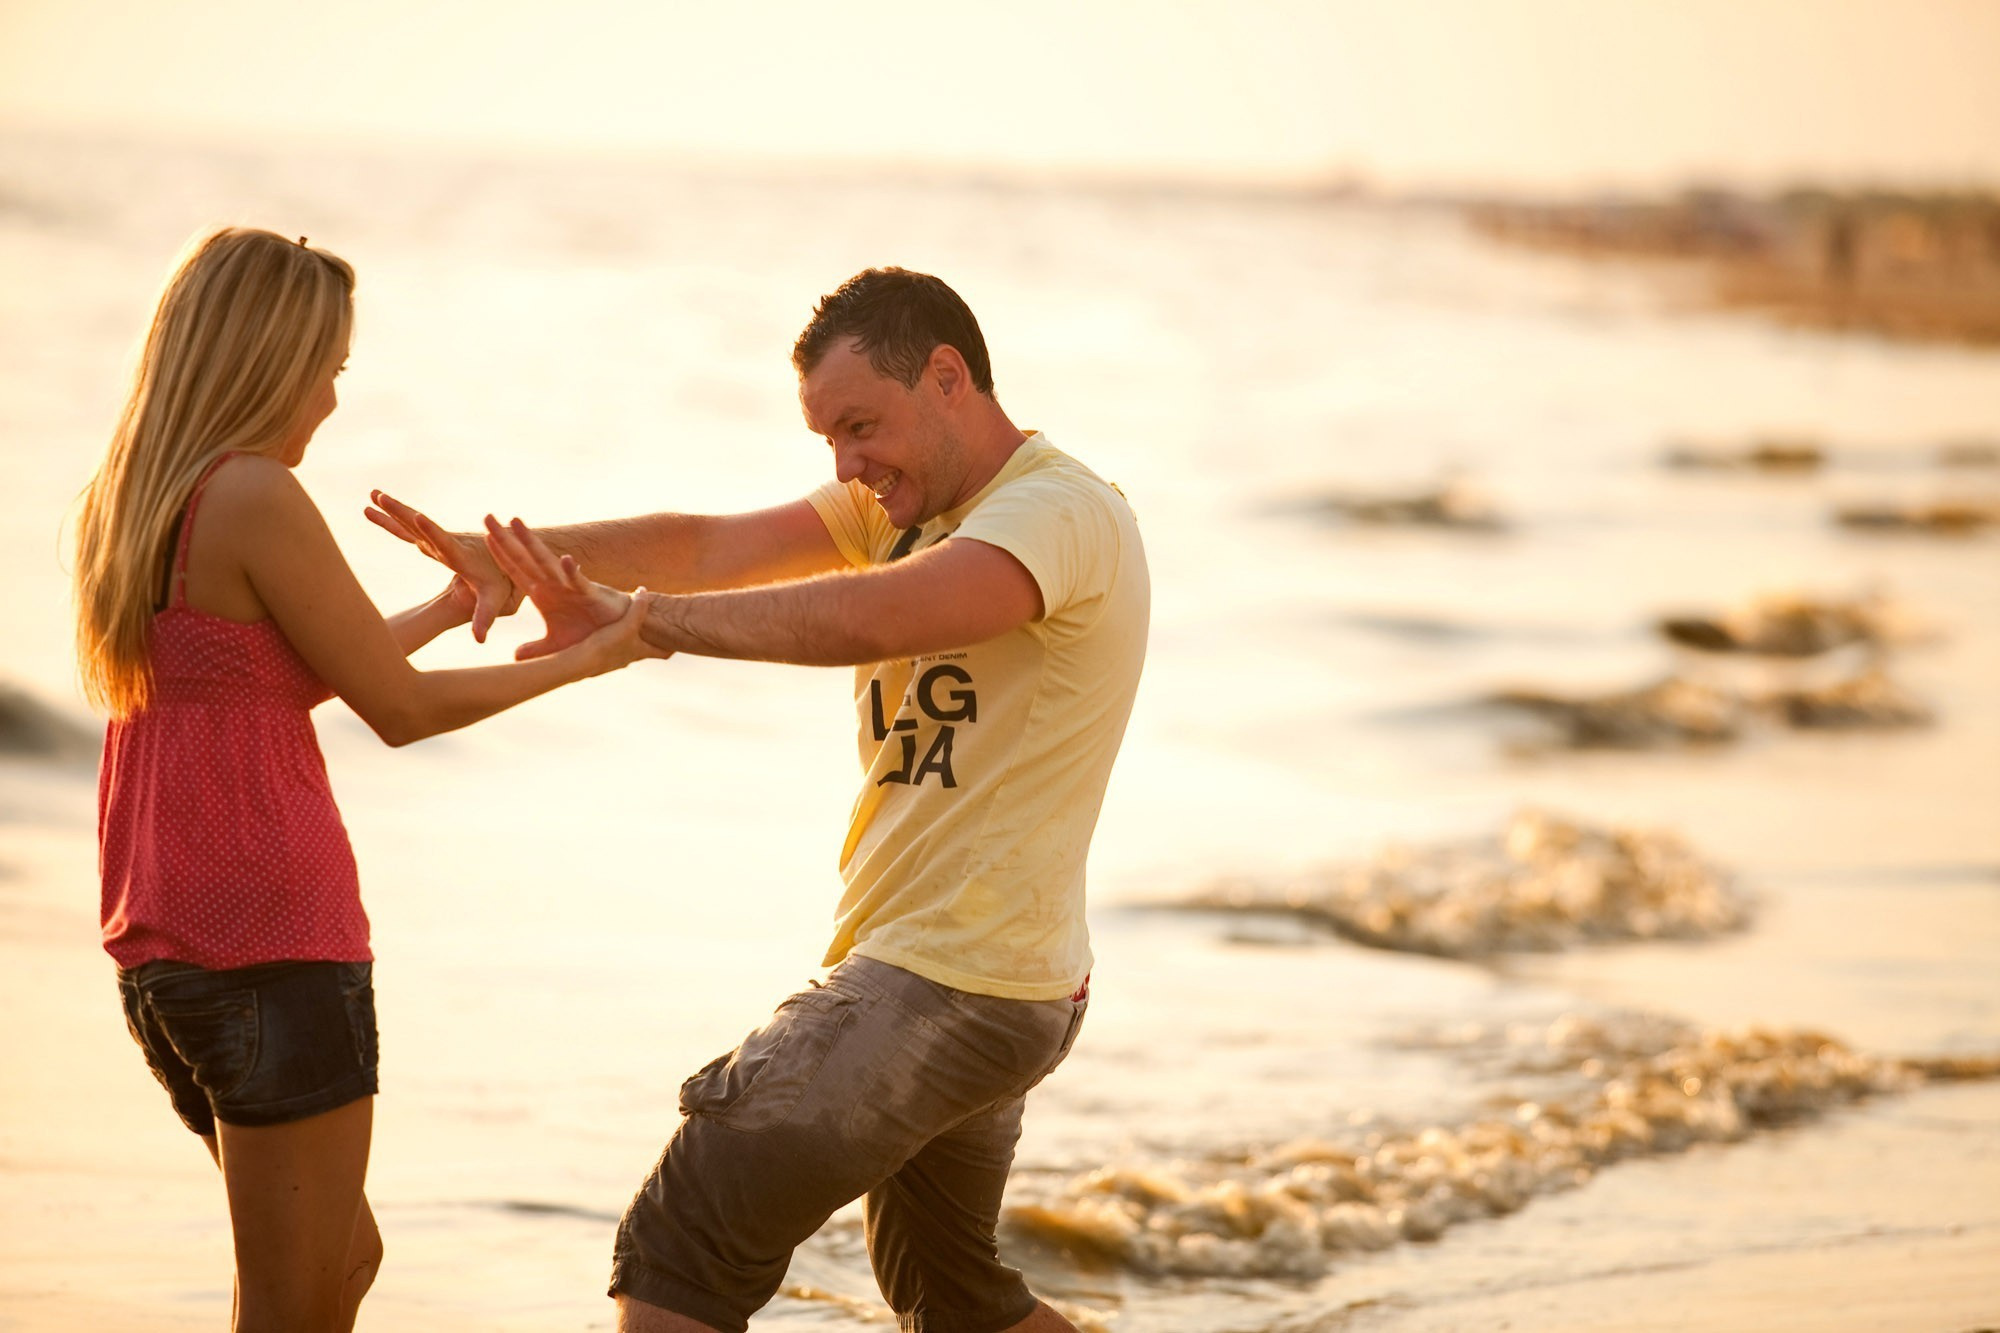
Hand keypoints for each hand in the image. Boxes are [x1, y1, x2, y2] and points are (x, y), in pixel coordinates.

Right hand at [366, 490, 522, 641]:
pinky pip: (409, 528)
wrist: (510, 554)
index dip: (431, 531)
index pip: (444, 541)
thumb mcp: (496, 599)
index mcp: (460, 555)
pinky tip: (376, 508)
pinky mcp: (435, 541)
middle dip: (402, 511)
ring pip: (412, 522)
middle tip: (382, 497)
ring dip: (393, 509)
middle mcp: (447, 543)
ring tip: (373, 494)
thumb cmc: (503, 579)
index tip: (418, 516)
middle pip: (421, 525)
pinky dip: (394, 518)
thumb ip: (486, 616)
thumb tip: (480, 640)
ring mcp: (439, 540)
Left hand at [483, 514, 666, 663]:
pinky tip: (564, 559)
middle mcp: (553, 584)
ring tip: (516, 523)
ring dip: (531, 543)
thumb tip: (516, 658)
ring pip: (546, 561)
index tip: (483, 537)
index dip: (500, 554)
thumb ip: (537, 650)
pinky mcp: (589, 594)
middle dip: (505, 539)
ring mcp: (569, 586)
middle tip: (486, 517)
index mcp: (543, 593)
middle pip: (523, 558)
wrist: (622, 634)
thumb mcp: (558, 645)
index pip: (516, 570)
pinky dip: (571, 571)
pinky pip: (578, 581)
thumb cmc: (591, 634)